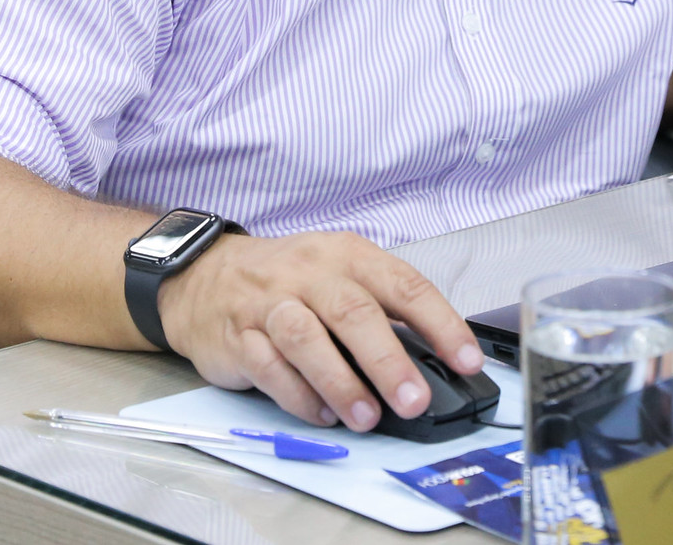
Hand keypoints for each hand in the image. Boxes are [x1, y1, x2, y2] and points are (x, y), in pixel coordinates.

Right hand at [155, 230, 484, 432]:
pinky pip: (270, 368)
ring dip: (341, 383)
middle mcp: (311, 274)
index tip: (467, 360)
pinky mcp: (239, 337)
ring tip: (367, 418)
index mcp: (349, 255)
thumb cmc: (289, 280)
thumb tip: (431, 360)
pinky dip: (299, 396)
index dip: (440, 324)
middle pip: (354, 313)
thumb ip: (380, 310)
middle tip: (414, 401)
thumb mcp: (339, 275)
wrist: (206, 277)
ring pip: (307, 339)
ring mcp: (271, 303)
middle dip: (389, 361)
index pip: (404, 285)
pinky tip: (322, 414)